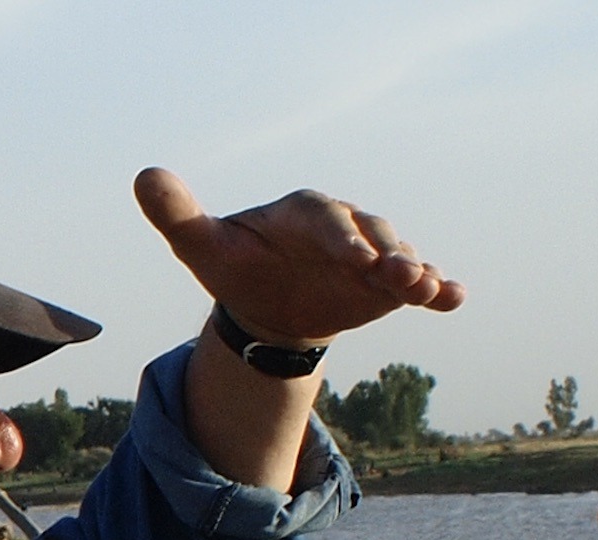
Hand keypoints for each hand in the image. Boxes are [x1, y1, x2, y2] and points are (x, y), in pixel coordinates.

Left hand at [134, 168, 464, 346]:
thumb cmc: (233, 266)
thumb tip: (144, 177)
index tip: (353, 259)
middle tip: (403, 275)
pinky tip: (453, 299)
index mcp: (300, 213)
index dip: (338, 237)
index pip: (322, 218)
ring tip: (426, 289)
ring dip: (415, 271)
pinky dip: (439, 289)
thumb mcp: (200, 246)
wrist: (264, 304)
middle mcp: (342, 228)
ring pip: (399, 257)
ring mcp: (369, 255)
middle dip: (388, 253)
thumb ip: (178, 214)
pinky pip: (416, 284)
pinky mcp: (385, 285)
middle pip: (371, 233)